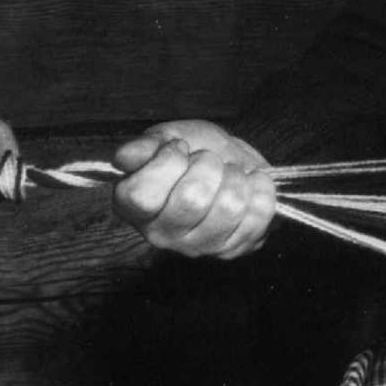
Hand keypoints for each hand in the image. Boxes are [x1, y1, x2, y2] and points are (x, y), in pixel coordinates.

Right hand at [112, 120, 274, 258]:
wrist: (228, 162)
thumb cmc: (192, 149)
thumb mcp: (165, 137)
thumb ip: (145, 147)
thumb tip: (124, 158)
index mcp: (133, 207)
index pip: (142, 196)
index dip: (166, 163)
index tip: (179, 147)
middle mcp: (160, 234)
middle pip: (192, 199)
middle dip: (208, 165)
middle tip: (208, 159)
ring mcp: (198, 247)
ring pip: (228, 207)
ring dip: (235, 177)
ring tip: (230, 171)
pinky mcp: (232, 249)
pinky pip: (257, 215)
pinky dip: (261, 189)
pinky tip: (250, 183)